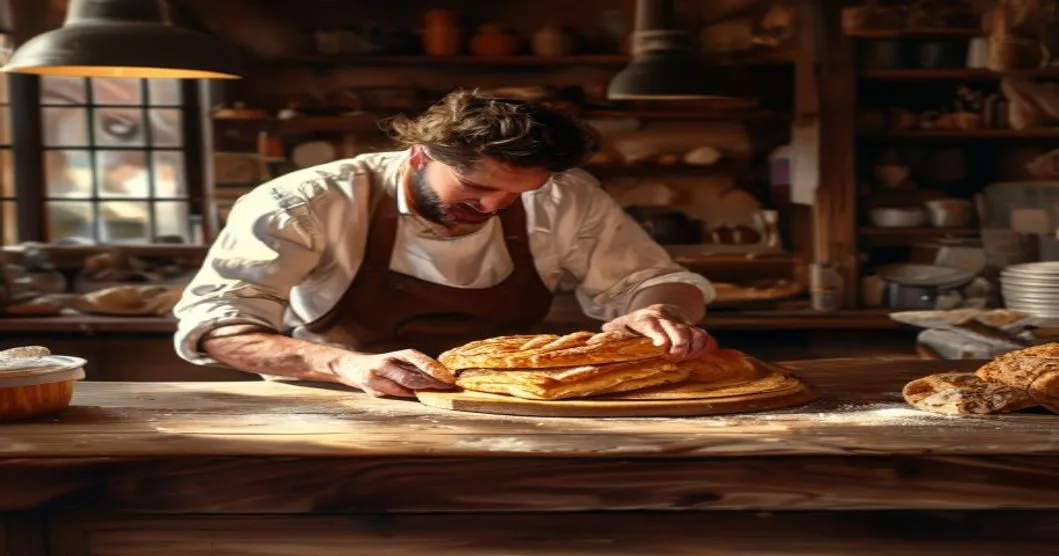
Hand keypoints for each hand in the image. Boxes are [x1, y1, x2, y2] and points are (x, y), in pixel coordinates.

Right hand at [331, 349, 454, 397]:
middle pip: (413, 375)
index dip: (434, 368)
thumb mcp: (399, 362)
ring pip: (403, 385)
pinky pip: (393, 393)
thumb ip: (415, 369)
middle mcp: (388, 362)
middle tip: (449, 388)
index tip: (449, 377)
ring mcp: (378, 374)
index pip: (419, 359)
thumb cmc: (383, 366)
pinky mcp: (371, 386)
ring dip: (422, 390)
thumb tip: (441, 377)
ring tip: (437, 393)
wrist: (352, 366)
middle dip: (432, 382)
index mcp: (399, 354)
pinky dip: (407, 394)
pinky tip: (417, 396)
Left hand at [602, 303, 716, 360]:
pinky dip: (707, 348)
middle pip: (678, 329)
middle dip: (680, 344)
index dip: (658, 334)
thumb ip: (612, 333)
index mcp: (645, 318)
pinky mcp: (694, 330)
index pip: (652, 324)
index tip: (661, 346)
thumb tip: (600, 337)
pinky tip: (700, 357)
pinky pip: (707, 338)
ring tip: (687, 359)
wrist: (657, 311)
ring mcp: (682, 324)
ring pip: (696, 333)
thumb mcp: (620, 326)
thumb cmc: (635, 326)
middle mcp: (666, 319)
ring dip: (695, 348)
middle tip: (676, 357)